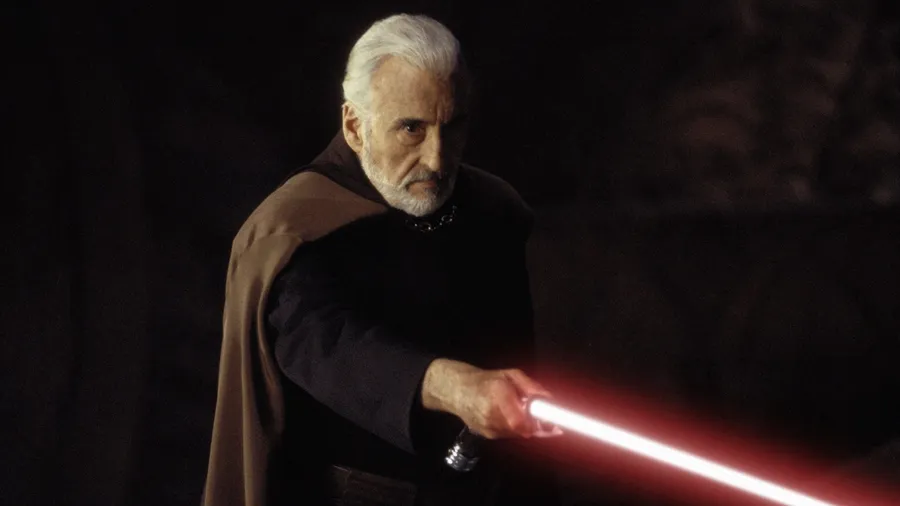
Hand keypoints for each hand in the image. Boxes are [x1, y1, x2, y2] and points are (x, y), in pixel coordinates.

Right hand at [421, 359, 553, 438]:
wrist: (457, 391)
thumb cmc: (486, 380)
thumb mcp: (511, 375)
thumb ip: (531, 387)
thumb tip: (550, 400)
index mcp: (498, 394)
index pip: (520, 421)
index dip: (540, 426)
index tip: (556, 426)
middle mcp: (491, 413)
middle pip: (524, 429)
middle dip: (535, 423)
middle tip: (540, 414)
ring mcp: (488, 427)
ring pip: (519, 434)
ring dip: (525, 426)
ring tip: (519, 410)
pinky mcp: (487, 435)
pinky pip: (510, 435)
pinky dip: (515, 428)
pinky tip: (509, 416)